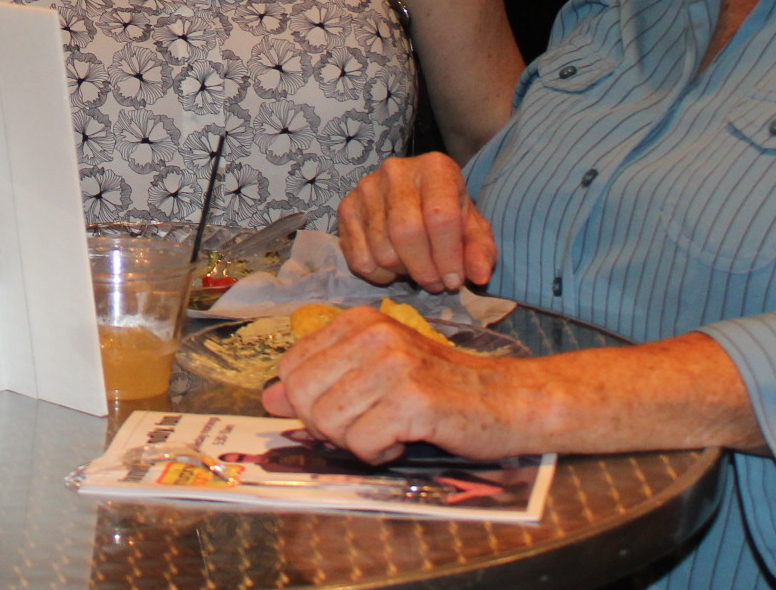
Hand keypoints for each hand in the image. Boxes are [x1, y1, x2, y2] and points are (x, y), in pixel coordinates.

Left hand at [262, 308, 530, 462]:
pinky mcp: (413, 398)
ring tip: (392, 428)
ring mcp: (393, 363)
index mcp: (357, 322)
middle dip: (329, 427)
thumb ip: (323, 380)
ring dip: (358, 441)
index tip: (347, 409)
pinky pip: (362, 442)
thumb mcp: (375, 373)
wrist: (506, 399)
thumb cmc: (440, 389)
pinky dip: (380, 452)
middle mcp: (372, 334)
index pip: (291, 370)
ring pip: (330, 424)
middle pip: (304, 398)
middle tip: (369, 425)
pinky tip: (408, 437)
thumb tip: (269, 397)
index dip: (310, 404)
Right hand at [337, 153, 495, 290]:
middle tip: (435, 283)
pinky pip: (359, 259)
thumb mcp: (472, 229)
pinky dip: (380, 275)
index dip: (449, 257)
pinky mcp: (346, 208)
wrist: (414, 198)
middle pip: (406, 233)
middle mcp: (396, 171)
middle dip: (424, 270)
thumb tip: (479, 276)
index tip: (454, 281)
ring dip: (403, 273)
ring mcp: (366, 188)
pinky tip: (393, 266)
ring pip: (382, 250)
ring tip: (416, 269)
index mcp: (435, 168)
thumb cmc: (447, 214)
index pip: (440, 216)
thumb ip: (480, 251)